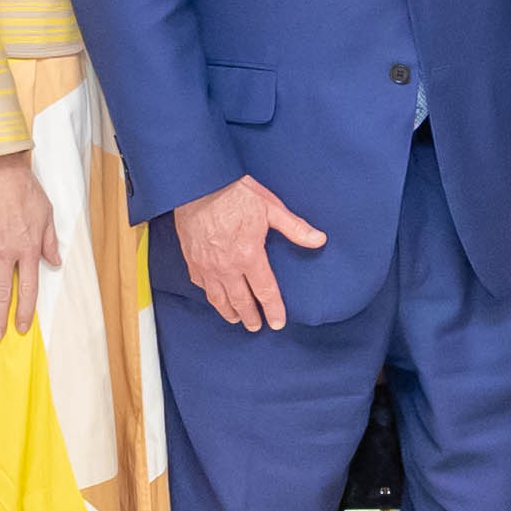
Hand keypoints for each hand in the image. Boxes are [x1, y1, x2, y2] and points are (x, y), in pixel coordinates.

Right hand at [0, 154, 61, 349]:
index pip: (28, 289)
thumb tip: (55, 261)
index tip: (21, 327)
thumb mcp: (47, 215)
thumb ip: (50, 241)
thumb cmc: (26, 190)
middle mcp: (5, 253)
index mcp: (27, 250)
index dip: (24, 311)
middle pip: (1, 292)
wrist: (0, 171)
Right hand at [168, 175, 323, 332]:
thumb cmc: (235, 192)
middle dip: (250, 317)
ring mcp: (206, 265)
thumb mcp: (270, 207)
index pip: (265, 292)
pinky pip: (200, 284)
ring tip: (235, 319)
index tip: (278, 323)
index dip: (273, 310)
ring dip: (228, 312)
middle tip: (256, 326)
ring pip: (218, 298)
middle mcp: (227, 266)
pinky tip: (214, 296)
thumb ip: (294, 228)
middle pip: (240, 301)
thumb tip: (319, 240)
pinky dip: (209, 295)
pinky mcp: (191, 258)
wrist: (198, 183)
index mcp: (249, 255)